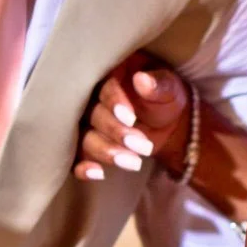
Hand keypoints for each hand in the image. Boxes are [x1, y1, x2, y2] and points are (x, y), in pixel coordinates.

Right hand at [75, 53, 190, 181]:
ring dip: (106, 151)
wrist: (167, 123)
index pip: (103, 86)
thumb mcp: (169, 88)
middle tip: (141, 146)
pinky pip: (76, 156)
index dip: (114, 102)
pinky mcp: (86, 143)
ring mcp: (86, 121)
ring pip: (84, 137)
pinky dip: (83, 167)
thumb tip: (142, 80)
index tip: (130, 118)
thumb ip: (158, 84)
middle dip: (115, 132)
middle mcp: (91, 95)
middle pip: (91, 114)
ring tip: (134, 163)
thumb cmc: (166, 98)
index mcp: (110, 73)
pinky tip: (97, 174)